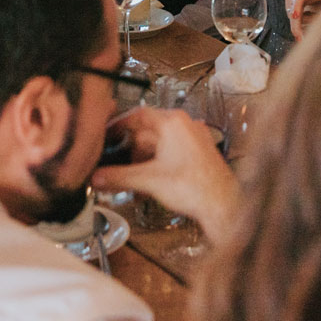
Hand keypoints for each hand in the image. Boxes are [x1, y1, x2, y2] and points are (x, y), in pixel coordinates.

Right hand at [92, 106, 241, 245]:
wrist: (222, 205)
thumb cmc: (194, 188)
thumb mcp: (148, 180)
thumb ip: (119, 177)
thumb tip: (97, 177)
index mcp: (173, 123)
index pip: (138, 115)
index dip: (119, 125)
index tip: (106, 135)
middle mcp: (185, 125)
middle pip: (148, 132)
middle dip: (131, 152)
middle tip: (117, 166)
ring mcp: (194, 139)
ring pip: (159, 145)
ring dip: (143, 162)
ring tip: (133, 182)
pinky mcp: (199, 153)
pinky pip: (172, 154)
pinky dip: (158, 165)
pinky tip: (149, 185)